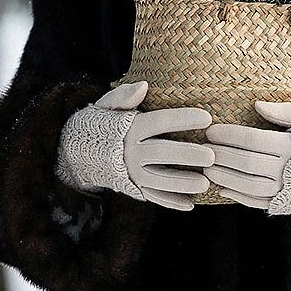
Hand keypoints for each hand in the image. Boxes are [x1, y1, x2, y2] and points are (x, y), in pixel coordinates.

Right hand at [56, 80, 212, 211]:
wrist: (79, 151)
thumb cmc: (104, 122)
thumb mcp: (108, 104)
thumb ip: (125, 95)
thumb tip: (143, 86)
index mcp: (130, 128)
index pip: (159, 122)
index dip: (183, 119)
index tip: (207, 117)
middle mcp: (131, 152)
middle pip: (162, 153)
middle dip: (187, 155)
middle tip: (212, 156)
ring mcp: (132, 172)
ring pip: (159, 180)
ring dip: (182, 183)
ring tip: (205, 183)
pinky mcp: (133, 187)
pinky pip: (153, 197)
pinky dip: (170, 202)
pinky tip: (190, 204)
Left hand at [205, 100, 290, 223]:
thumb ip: (286, 111)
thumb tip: (256, 104)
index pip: (253, 140)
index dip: (229, 135)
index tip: (211, 130)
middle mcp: (289, 170)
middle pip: (245, 163)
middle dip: (220, 155)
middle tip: (202, 148)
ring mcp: (286, 190)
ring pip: (247, 185)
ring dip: (223, 178)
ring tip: (207, 168)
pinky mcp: (286, 205)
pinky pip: (257, 203)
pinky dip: (237, 196)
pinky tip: (222, 188)